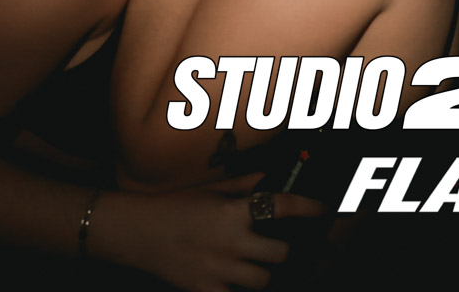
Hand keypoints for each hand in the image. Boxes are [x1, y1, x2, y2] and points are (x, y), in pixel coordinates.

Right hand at [95, 174, 325, 291]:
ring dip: (267, 274)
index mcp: (232, 212)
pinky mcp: (204, 290)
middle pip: (281, 253)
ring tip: (262, 267)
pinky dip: (241, 291)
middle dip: (288, 251)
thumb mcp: (209, 190)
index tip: (323, 210)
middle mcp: (230, 241)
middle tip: (288, 247)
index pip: (282, 206)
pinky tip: (241, 283)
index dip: (309, 208)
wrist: (135, 231)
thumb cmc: (172, 207)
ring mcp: (218, 269)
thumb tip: (268, 178)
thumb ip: (243, 185)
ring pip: (264, 280)